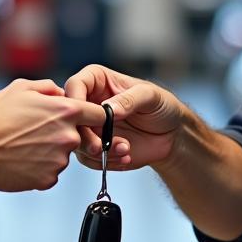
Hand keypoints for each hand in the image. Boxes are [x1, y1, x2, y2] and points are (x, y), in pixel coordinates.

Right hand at [0, 78, 107, 191]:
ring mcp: (60, 160)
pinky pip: (51, 172)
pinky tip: (21, 159)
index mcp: (66, 111)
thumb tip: (61, 92)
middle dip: (62, 133)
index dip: (96, 115)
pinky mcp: (49, 179)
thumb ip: (48, 88)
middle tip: (36, 131)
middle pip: (79, 135)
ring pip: (63, 154)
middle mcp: (68, 136)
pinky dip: (40, 167)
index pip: (99, 113)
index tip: (91, 119)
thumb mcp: (21, 88)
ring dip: (50, 151)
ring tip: (23, 145)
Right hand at [64, 64, 184, 170]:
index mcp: (96, 80)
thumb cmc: (161, 106)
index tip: (86, 118)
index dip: (75, 102)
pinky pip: (88, 158)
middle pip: (70, 118)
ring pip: (77, 140)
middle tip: (100, 146)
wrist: (171, 135)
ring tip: (125, 150)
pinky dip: (105, 161)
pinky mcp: (95, 147)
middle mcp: (89, 103)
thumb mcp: (149, 96)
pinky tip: (125, 157)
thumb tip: (109, 109)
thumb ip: (129, 100)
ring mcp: (90, 126)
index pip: (74, 86)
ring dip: (98, 151)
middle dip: (84, 134)